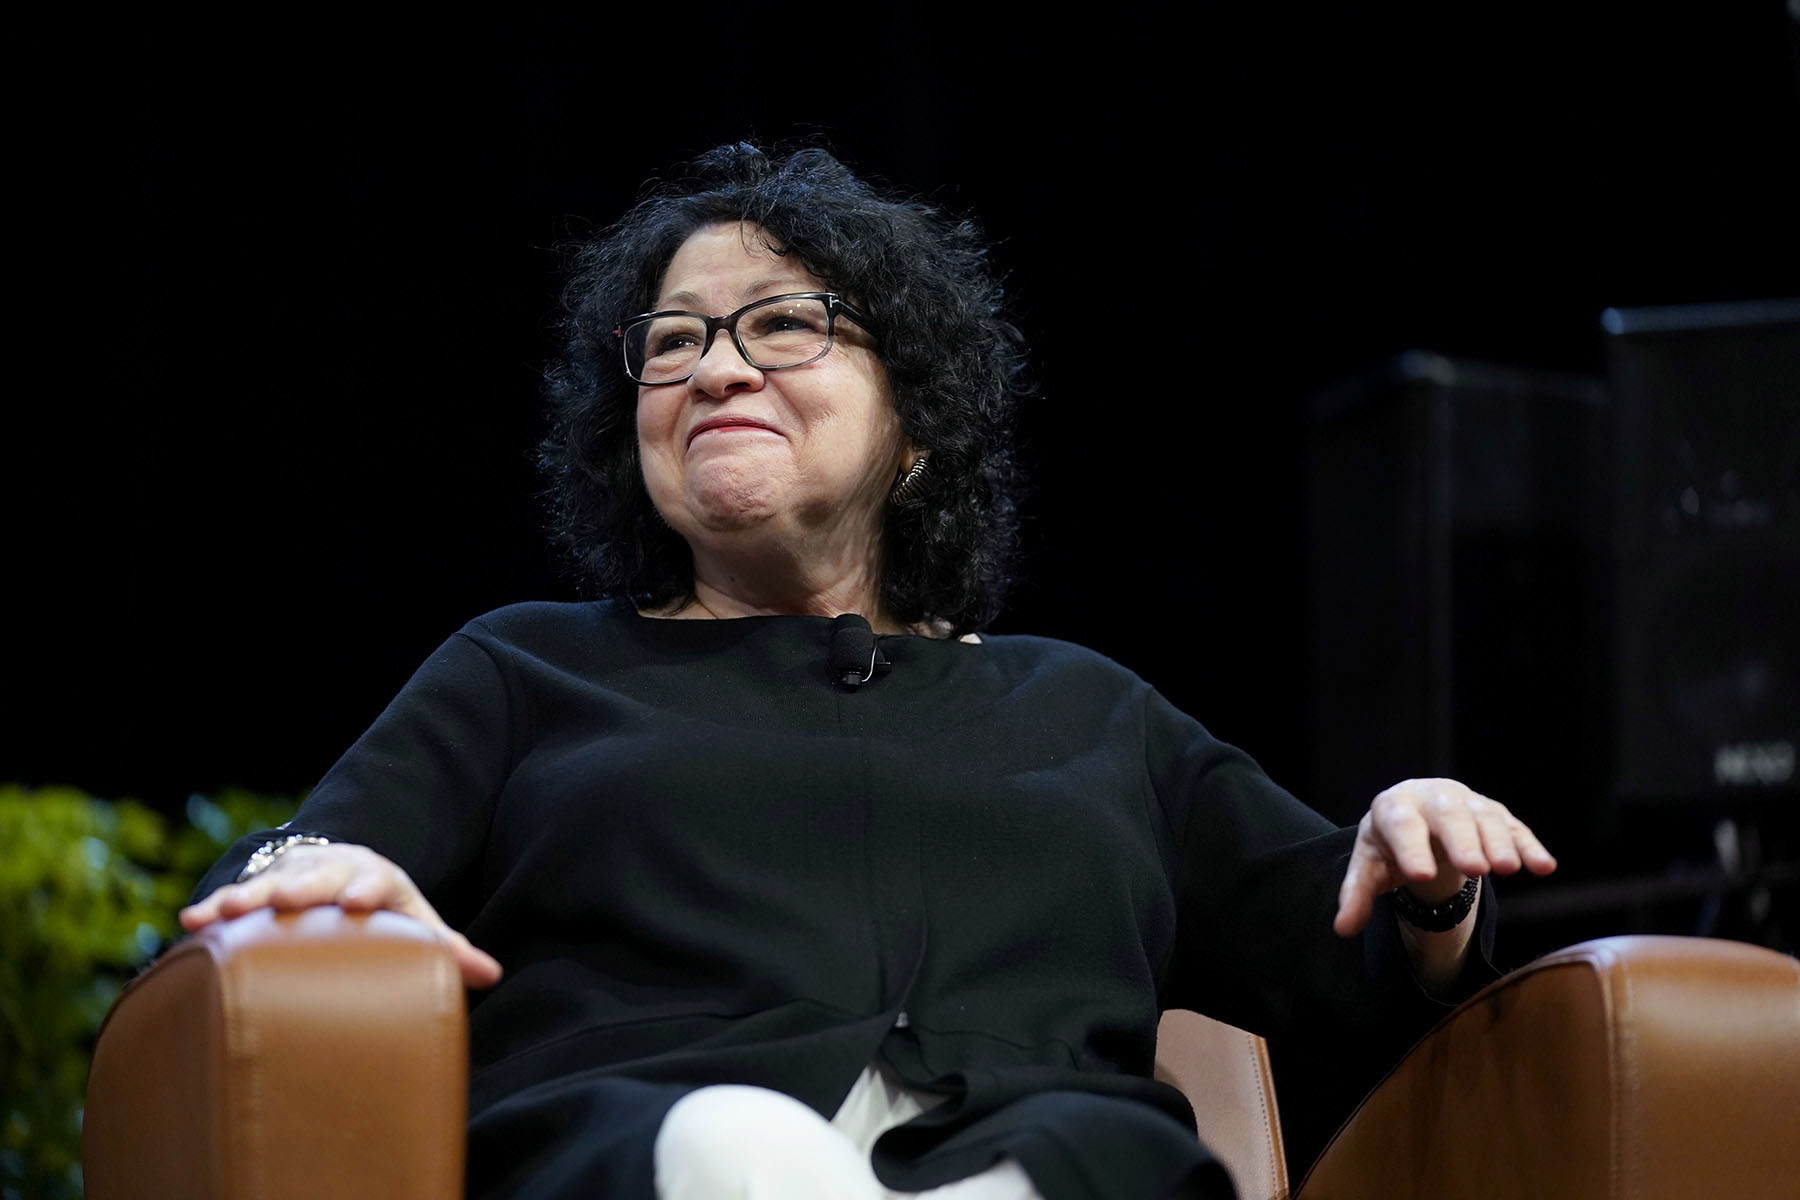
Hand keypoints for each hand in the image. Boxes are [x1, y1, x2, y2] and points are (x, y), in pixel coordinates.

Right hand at [179, 842, 503, 988]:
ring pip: (269, 882)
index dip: (364, 889)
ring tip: (219, 913)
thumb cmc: (386, 910)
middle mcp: (333, 870)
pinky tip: (191, 922)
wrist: (345, 871)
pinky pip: (236, 896)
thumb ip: (448, 949)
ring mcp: (295, 875)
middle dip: (301, 887)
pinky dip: (215, 907)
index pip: (373, 879)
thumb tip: (491, 974)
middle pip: (317, 875)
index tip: (356, 902)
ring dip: (246, 896)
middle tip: (284, 898)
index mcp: (376, 879)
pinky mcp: (262, 887)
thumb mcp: (417, 923)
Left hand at [1332, 778, 1556, 937]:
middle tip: (1476, 870)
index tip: (1419, 876)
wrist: (1414, 815)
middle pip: (1448, 816)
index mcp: (1394, 807)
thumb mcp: (1369, 866)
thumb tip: (1343, 928)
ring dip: (1499, 842)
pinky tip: (1544, 867)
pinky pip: (1514, 828)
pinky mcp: (1495, 814)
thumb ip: (1357, 895)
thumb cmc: (1389, 844)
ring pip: (1484, 818)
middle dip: (1462, 841)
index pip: (1400, 826)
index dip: (1410, 849)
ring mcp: (1467, 803)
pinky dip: (1529, 845)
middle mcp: (1432, 798)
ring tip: (1507, 870)